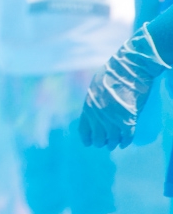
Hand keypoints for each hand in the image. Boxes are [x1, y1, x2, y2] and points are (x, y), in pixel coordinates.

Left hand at [79, 26, 168, 148]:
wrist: (129, 69)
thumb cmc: (112, 74)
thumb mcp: (95, 87)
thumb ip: (93, 101)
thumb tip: (93, 111)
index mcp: (88, 106)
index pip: (84, 129)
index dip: (87, 138)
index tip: (88, 144)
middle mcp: (98, 115)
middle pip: (98, 137)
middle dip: (101, 142)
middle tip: (104, 143)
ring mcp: (113, 119)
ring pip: (112, 139)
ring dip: (113, 143)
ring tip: (114, 144)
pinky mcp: (128, 119)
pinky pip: (126, 136)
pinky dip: (125, 141)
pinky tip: (124, 143)